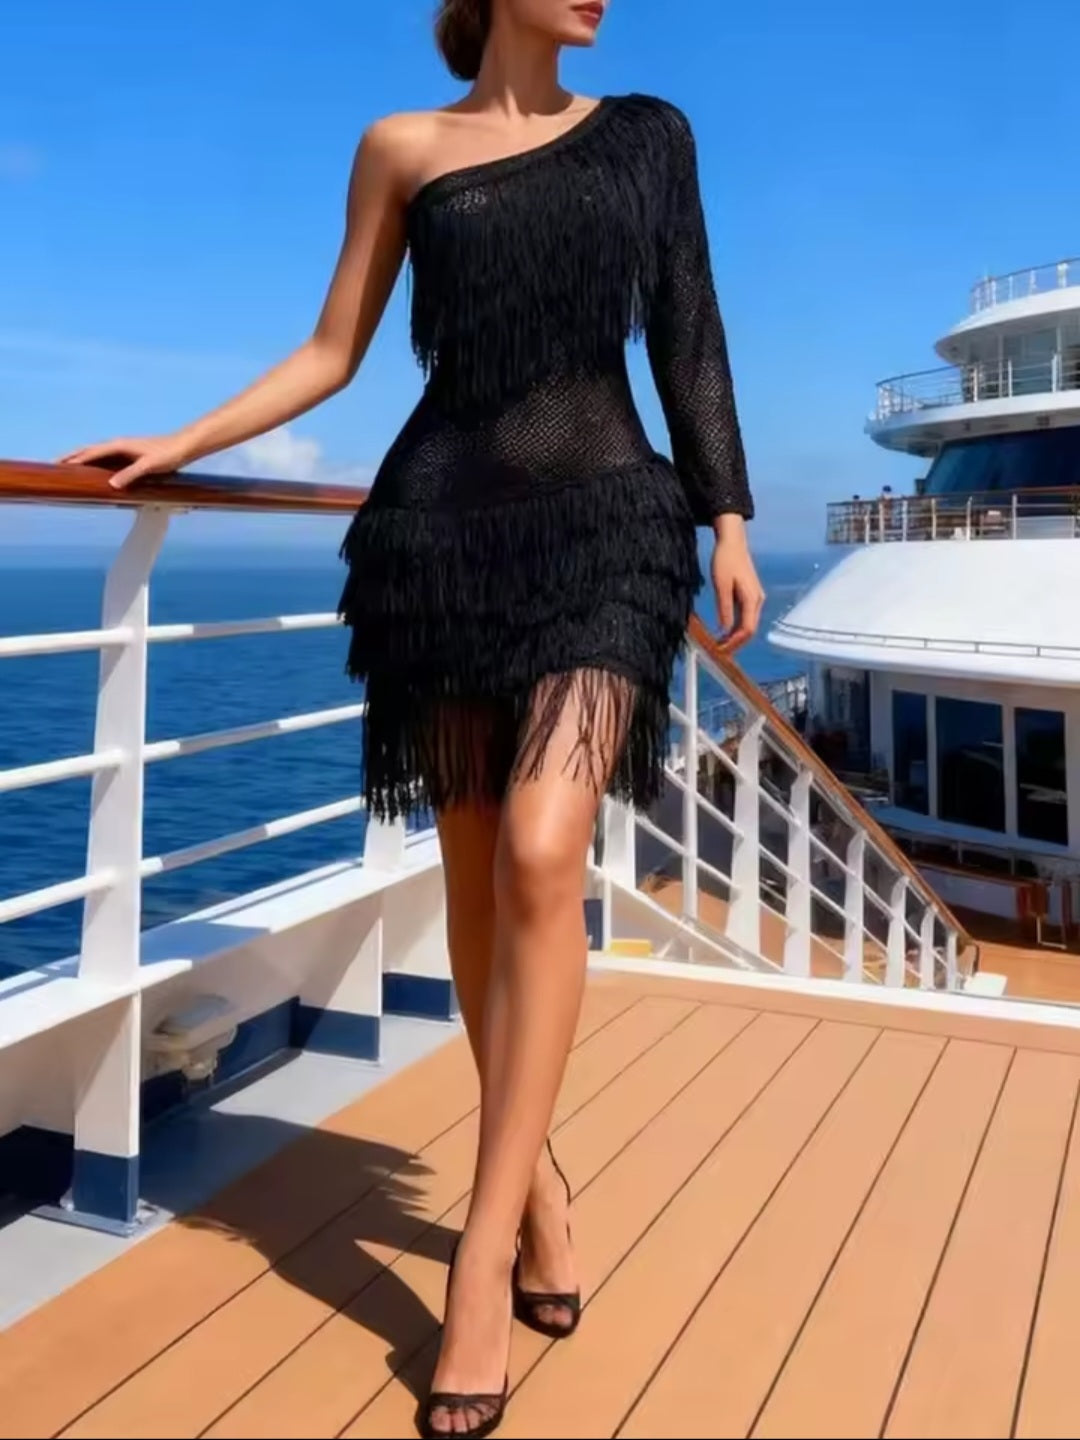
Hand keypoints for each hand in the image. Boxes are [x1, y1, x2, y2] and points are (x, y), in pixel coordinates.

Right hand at [58, 433, 196, 489]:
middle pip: (89, 450)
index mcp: (119, 445)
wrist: (184, 446)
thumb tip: (112, 485)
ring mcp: (124, 449)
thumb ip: (131, 474)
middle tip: (55, 464)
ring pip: (97, 453)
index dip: (74, 459)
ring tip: (69, 466)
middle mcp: (119, 444)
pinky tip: (95, 469)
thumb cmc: (168, 455)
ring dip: (82, 458)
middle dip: (72, 456)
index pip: (91, 453)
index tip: (59, 465)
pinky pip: (107, 457)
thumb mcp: (149, 466)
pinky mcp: (130, 454)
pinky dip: (96, 461)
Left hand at [711, 516, 764, 652]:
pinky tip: (724, 631)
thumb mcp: (721, 585)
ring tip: (720, 644)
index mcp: (752, 599)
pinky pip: (745, 616)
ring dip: (735, 636)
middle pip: (749, 630)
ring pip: (747, 624)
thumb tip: (725, 629)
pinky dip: (735, 626)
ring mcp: (755, 598)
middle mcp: (757, 600)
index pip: (747, 629)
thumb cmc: (726, 559)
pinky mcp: (749, 595)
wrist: (732, 541)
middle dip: (735, 643)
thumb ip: (724, 608)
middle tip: (719, 652)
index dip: (734, 643)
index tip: (721, 650)